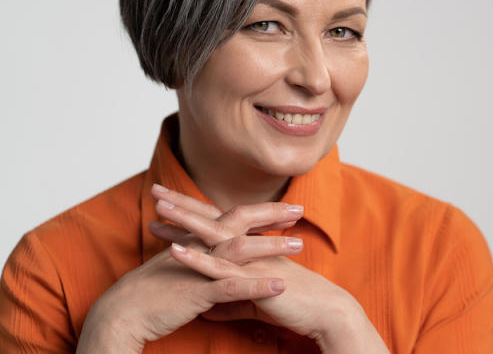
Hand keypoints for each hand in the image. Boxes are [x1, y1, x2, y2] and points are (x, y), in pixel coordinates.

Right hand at [75, 184, 305, 352]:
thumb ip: (200, 260)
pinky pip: (232, 287)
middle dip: (271, 215)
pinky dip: (257, 286)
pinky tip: (280, 286)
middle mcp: (199, 248)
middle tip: (300, 210)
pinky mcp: (197, 292)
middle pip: (240, 223)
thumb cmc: (150, 294)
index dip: (260, 212)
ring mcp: (198, 268)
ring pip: (240, 250)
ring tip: (299, 244)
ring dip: (271, 246)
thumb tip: (217, 257)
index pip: (233, 219)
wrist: (121, 314)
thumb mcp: (179, 269)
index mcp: (197, 242)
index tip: (286, 209)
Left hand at [150, 187, 389, 352]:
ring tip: (157, 209)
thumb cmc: (296, 305)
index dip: (193, 214)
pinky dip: (197, 258)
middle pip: (212, 220)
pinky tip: (175, 250)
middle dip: (183, 205)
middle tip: (156, 190)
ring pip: (213, 236)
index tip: (168, 205)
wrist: (325, 311)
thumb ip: (230, 304)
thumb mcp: (255, 302)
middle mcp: (249, 248)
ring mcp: (250, 261)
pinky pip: (220, 268)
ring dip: (184, 221)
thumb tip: (207, 312)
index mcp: (251, 250)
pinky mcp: (251, 280)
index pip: (218, 225)